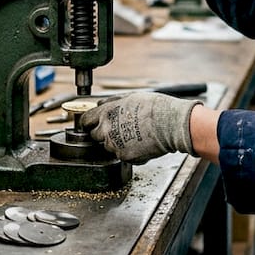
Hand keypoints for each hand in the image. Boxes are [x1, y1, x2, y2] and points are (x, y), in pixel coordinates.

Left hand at [79, 93, 199, 163]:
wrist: (169, 124)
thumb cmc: (154, 108)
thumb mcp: (130, 97)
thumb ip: (112, 102)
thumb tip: (100, 103)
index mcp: (106, 113)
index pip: (85, 120)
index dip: (88, 123)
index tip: (90, 125)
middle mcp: (106, 129)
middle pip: (94, 135)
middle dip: (102, 134)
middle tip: (117, 130)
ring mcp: (114, 145)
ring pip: (108, 146)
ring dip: (116, 143)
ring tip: (133, 136)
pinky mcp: (124, 157)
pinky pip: (122, 156)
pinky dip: (129, 152)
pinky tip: (140, 144)